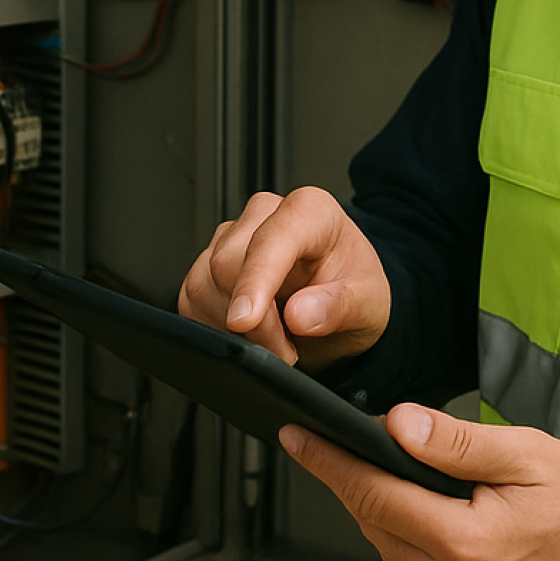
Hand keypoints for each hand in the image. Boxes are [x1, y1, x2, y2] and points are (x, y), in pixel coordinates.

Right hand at [177, 186, 390, 371]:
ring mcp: (232, 237)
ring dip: (233, 329)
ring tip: (275, 340)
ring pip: (203, 284)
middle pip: (229, 265)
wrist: (341, 305)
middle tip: (286, 350)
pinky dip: (214, 329)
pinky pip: (190, 300)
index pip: (271, 240)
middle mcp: (266, 214)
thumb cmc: (354, 291)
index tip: (245, 320)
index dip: (255, 281)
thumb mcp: (369, 304)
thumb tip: (301, 314)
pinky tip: (249, 335)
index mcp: (310, 210)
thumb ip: (340, 306)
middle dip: (254, 323)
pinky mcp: (207, 265)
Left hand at [279, 405, 559, 560]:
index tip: (297, 436)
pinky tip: (417, 504)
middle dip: (353, 477)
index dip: (330, 461)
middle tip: (342, 436)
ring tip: (387, 464)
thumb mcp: (524, 454)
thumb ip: (456, 442)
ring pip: (386, 546)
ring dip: (379, 506)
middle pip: (373, 522)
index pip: (374, 495)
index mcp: (464, 544)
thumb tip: (397, 425)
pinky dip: (403, 532)